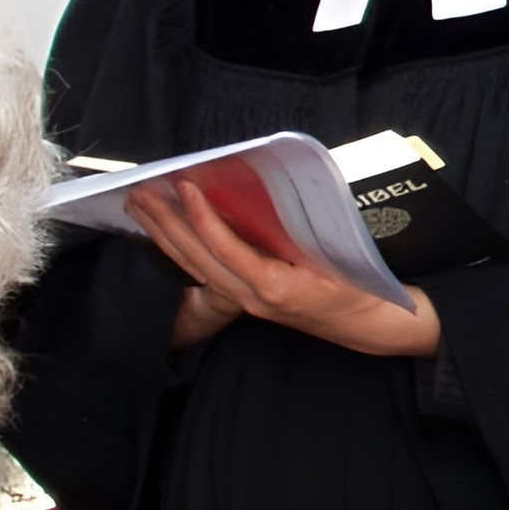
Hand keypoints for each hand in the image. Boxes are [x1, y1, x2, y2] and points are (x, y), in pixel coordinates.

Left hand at [128, 179, 441, 358]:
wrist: (368, 323)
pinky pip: (206, 272)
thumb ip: (300, 231)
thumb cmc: (360, 285)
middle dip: (166, 223)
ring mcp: (246, 302)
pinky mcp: (246, 299)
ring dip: (164, 235)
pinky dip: (183, 248)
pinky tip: (167, 233)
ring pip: (195, 267)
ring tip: (141, 207)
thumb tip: (270, 195)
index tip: (184, 186)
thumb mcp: (337, 254)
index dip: (202, 217)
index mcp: (275, 286)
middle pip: (197, 258)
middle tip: (141, 192)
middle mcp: (252, 297)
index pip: (226, 249)